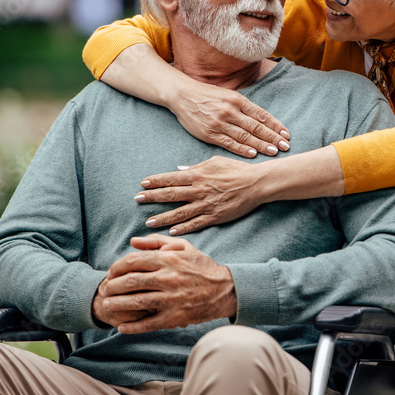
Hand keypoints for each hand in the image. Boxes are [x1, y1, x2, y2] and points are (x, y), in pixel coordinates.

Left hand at [93, 234, 236, 333]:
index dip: (117, 267)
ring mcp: (171, 299)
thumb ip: (157, 241)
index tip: (111, 273)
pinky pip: (149, 323)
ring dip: (118, 305)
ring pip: (136, 302)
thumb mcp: (183, 247)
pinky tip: (122, 327)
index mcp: (168, 259)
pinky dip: (133, 326)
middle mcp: (168, 278)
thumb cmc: (202, 266)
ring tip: (107, 305)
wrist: (225, 289)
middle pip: (131, 281)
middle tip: (105, 289)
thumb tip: (133, 241)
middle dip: (113, 286)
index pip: (134, 261)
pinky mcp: (175, 317)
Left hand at [137, 155, 268, 235]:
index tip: (143, 183)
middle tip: (138, 200)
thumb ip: (195, 167)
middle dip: (152, 197)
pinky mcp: (215, 216)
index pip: (172, 178)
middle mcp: (199, 190)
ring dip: (163, 217)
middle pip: (171, 195)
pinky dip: (183, 228)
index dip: (156, 181)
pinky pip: (196, 224)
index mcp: (198, 175)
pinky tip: (172, 232)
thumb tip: (179, 170)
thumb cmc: (236, 170)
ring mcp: (206, 204)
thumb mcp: (214, 162)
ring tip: (149, 222)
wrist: (256, 184)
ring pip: (180, 213)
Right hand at [172, 78, 290, 157]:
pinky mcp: (210, 133)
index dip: (275, 125)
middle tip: (285, 146)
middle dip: (272, 137)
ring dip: (261, 145)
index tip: (286, 134)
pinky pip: (229, 143)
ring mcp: (220, 122)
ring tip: (274, 152)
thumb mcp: (228, 95)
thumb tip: (262, 119)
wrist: (182, 95)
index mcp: (238, 100)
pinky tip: (253, 154)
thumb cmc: (207, 95)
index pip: (261, 115)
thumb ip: (243, 106)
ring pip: (245, 136)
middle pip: (256, 127)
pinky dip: (242, 149)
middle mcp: (231, 111)